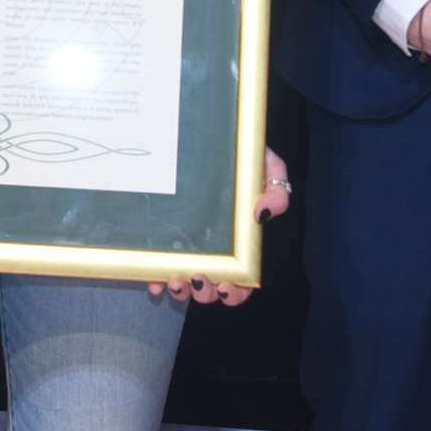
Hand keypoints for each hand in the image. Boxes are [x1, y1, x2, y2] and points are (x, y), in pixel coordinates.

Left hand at [152, 150, 290, 303]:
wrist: (216, 136)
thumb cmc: (245, 158)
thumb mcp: (268, 168)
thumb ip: (276, 191)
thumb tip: (261, 215)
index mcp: (240, 243)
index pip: (242, 280)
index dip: (235, 293)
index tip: (226, 287)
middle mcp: (214, 249)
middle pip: (211, 287)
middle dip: (204, 293)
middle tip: (198, 278)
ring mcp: (188, 246)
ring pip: (184, 283)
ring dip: (180, 290)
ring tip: (175, 279)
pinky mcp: (165, 237)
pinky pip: (158, 265)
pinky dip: (155, 278)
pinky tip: (154, 280)